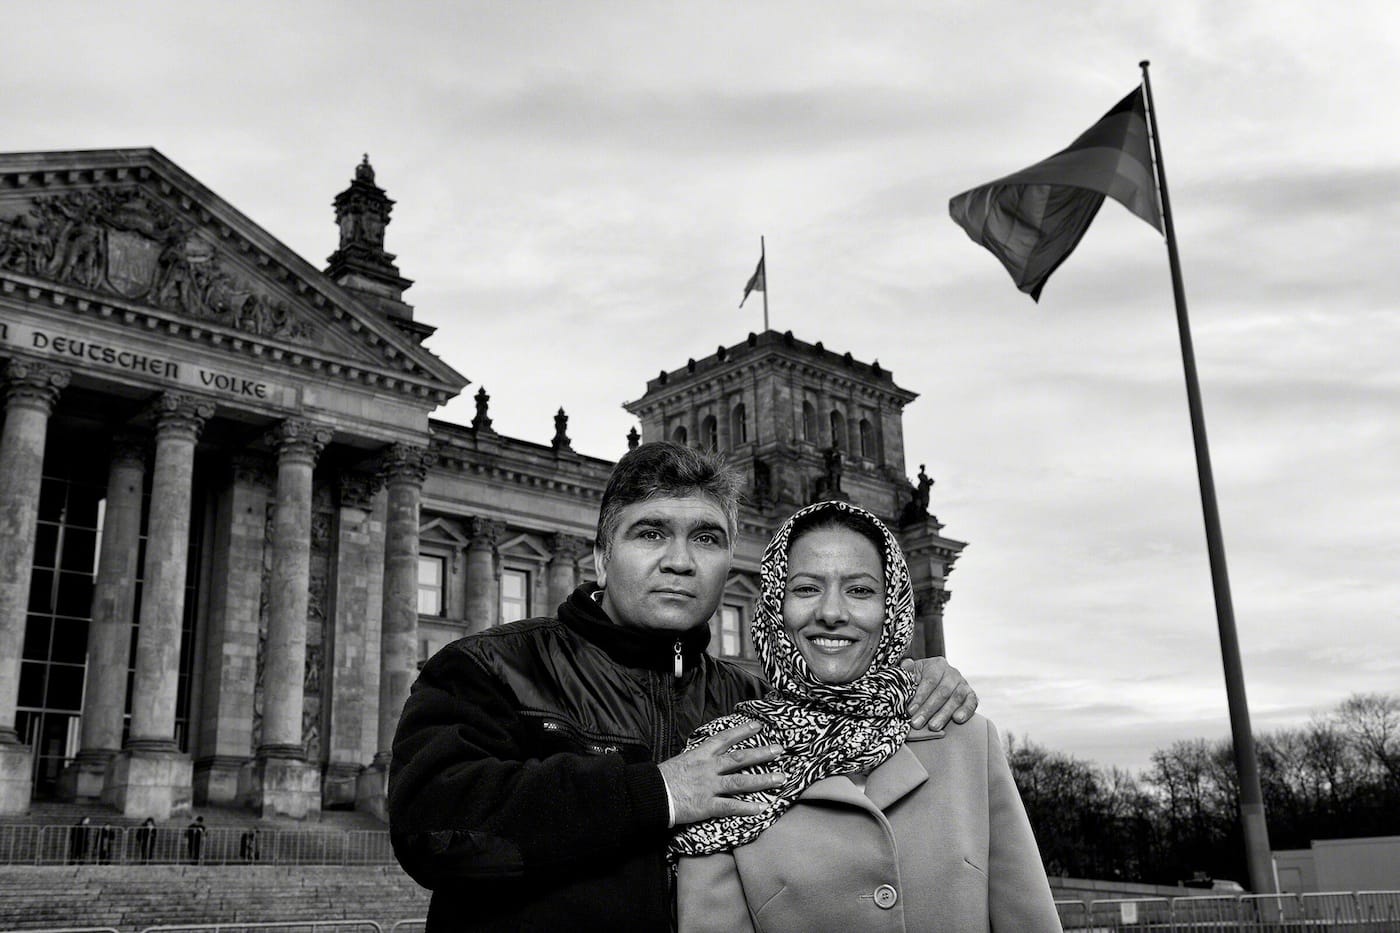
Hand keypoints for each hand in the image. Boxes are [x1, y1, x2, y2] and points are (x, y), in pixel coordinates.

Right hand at [658, 720, 786, 825]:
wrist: (650, 794)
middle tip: (779, 750)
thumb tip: (710, 756)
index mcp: (700, 754)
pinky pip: (730, 807)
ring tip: (780, 779)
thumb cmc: (662, 778)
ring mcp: (708, 786)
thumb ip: (698, 758)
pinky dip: (746, 808)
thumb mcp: (681, 760)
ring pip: (740, 782)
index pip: (724, 739)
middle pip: (739, 759)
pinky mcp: (706, 805)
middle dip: (761, 753)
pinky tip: (761, 808)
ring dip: (762, 780)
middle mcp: (708, 768)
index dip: (742, 731)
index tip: (758, 726)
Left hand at [901, 656, 976, 729]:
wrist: (934, 684)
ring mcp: (963, 683)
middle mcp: (952, 672)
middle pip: (942, 692)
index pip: (929, 681)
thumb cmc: (919, 681)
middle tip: (917, 723)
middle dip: (928, 709)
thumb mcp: (912, 674)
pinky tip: (958, 720)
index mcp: (937, 665)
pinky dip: (966, 711)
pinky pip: (971, 702)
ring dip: (944, 714)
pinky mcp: (971, 695)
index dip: (920, 697)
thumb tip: (906, 665)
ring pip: (955, 698)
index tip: (910, 711)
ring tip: (933, 727)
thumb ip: (907, 671)